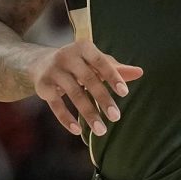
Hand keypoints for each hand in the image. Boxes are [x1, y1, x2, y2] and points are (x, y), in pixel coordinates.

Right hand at [29, 42, 143, 136]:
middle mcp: (67, 56)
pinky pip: (56, 104)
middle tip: (116, 117)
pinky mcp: (42, 86)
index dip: (113, 77)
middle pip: (88, 79)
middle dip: (103, 99)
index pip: (101, 62)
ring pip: (73, 93)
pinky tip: (77, 131)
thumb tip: (140, 72)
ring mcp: (53, 71)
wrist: (40, 63)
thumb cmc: (78, 63)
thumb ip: (116, 68)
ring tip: (101, 130)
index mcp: (83, 48)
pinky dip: (66, 118)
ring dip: (88, 113)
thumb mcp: (95, 62)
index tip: (124, 93)